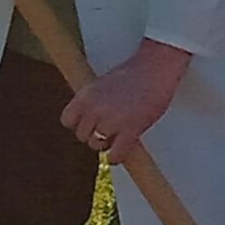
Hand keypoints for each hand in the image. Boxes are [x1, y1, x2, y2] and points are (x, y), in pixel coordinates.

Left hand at [58, 40, 192, 163]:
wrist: (156, 68)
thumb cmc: (134, 73)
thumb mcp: (102, 84)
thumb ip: (92, 102)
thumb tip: (88, 122)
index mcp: (85, 96)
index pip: (67, 121)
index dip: (80, 123)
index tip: (90, 123)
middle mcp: (95, 109)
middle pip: (82, 135)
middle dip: (94, 133)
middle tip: (109, 128)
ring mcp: (112, 120)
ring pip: (97, 145)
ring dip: (106, 143)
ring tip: (118, 135)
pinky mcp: (130, 130)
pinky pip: (116, 154)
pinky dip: (117, 156)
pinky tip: (122, 150)